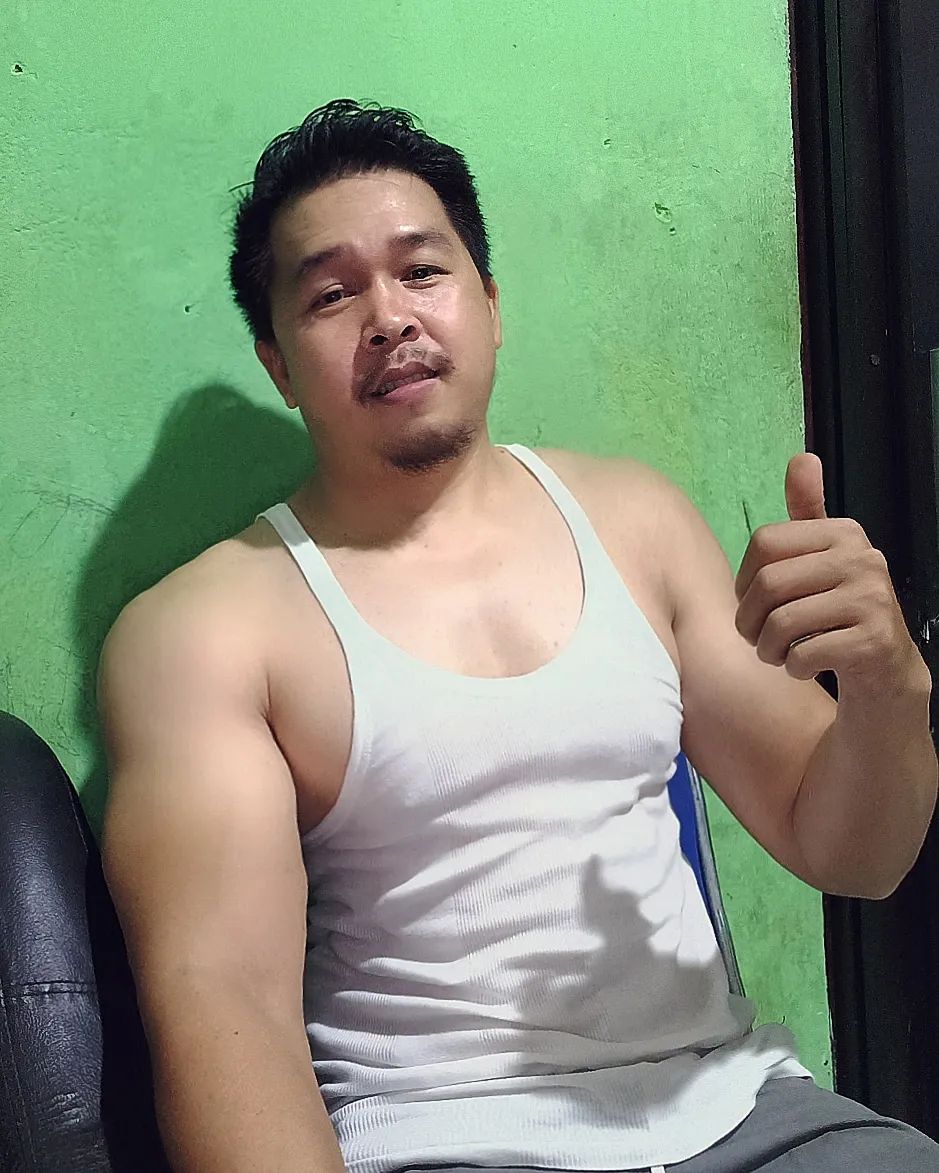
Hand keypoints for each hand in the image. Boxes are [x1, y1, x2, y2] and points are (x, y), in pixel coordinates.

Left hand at [734, 453, 922, 690]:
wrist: (886, 668)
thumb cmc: (839, 610)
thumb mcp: (822, 556)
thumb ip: (807, 511)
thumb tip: (802, 458)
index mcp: (843, 532)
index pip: (764, 542)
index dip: (744, 580)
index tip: (753, 602)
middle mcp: (863, 558)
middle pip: (768, 584)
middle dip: (749, 622)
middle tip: (757, 639)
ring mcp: (873, 598)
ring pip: (782, 623)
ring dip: (767, 649)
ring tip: (778, 653)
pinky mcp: (874, 640)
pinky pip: (804, 654)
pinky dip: (794, 667)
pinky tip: (806, 665)